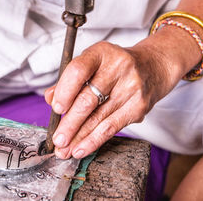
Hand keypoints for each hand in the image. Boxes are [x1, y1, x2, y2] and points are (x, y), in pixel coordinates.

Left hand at [44, 40, 179, 158]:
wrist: (153, 66)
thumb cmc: (114, 66)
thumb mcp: (92, 63)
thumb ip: (69, 79)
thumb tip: (50, 98)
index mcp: (101, 52)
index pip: (78, 70)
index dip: (65, 91)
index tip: (56, 108)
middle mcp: (118, 67)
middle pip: (88, 99)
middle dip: (69, 123)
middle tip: (58, 139)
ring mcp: (131, 87)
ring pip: (99, 117)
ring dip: (78, 137)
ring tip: (64, 149)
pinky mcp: (139, 106)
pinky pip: (112, 127)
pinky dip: (93, 141)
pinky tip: (81, 149)